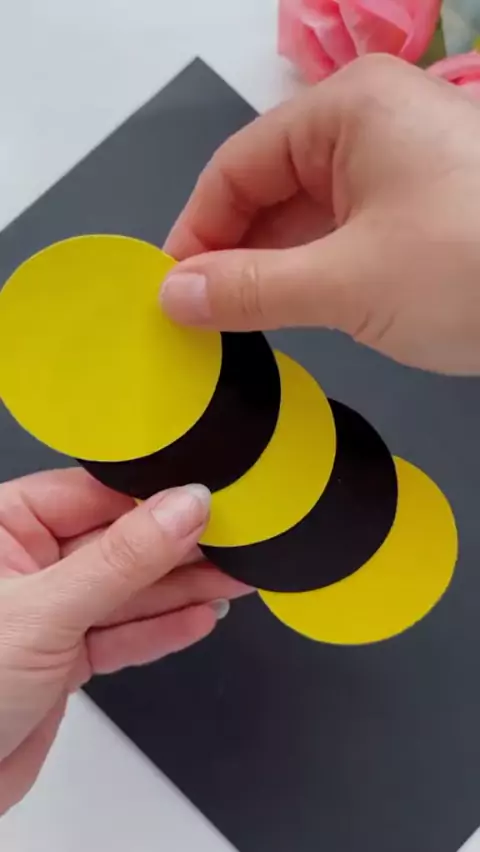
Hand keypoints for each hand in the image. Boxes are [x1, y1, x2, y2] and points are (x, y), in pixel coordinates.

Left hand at [0, 469, 246, 812]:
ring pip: (127, 591)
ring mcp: (49, 611)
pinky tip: (200, 616)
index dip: (151, 498)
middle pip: (118, 543)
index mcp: (5, 527)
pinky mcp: (64, 657)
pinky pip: (122, 633)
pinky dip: (162, 629)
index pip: (92, 495)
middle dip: (178, 548)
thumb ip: (120, 560)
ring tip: (233, 579)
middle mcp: (27, 563)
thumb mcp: (45, 611)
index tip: (204, 501)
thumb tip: (182, 509)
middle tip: (235, 543)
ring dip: (181, 590)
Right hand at [162, 55, 479, 374]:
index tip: (169, 293)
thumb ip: (250, 289)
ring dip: (272, 270)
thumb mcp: (346, 283)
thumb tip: (173, 297)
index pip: (236, 166)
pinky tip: (293, 315)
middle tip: (200, 319)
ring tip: (237, 326)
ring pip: (308, 216)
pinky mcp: (423, 209)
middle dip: (232, 254)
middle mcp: (371, 125)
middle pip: (270, 188)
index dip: (195, 231)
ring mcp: (402, 167)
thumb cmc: (466, 268)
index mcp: (346, 111)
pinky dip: (315, 275)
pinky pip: (346, 234)